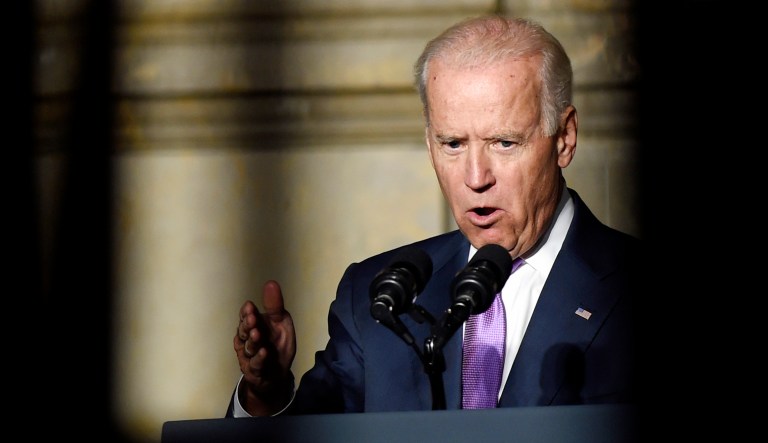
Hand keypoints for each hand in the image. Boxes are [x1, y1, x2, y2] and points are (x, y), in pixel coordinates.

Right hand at [233, 280, 295, 414]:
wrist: (278, 374)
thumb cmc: (278, 344)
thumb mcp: (281, 322)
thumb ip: (275, 306)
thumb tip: (271, 282)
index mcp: (253, 325)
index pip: (245, 316)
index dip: (246, 312)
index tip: (250, 307)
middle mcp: (247, 339)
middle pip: (243, 331)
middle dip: (247, 325)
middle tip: (252, 319)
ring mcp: (248, 355)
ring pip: (247, 347)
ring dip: (253, 341)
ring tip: (257, 334)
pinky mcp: (254, 370)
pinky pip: (255, 364)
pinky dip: (259, 358)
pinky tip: (264, 352)